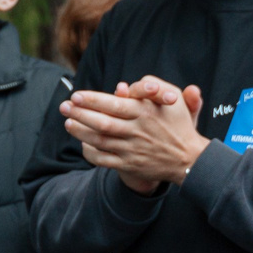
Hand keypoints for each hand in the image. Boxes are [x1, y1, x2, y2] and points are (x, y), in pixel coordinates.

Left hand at [61, 77, 209, 194]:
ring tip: (68, 123)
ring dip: (80, 131)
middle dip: (80, 114)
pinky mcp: (129, 165)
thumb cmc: (178, 125)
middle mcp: (138, 131)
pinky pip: (103, 159)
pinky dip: (90, 152)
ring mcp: (132, 150)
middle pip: (102, 122)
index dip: (92, 100)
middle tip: (64, 106)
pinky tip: (82, 143)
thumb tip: (123, 86)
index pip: (114, 104)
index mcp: (146, 113)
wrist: (189, 159)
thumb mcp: (173, 101)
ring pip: (100, 141)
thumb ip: (151, 88)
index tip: (76, 95)